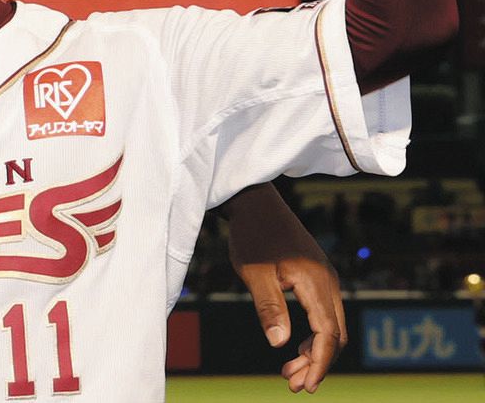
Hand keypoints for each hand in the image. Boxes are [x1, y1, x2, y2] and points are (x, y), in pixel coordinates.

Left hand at [222, 184, 346, 393]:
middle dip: (317, 362)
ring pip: (331, 325)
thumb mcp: (254, 273)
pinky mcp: (316, 275)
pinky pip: (324, 312)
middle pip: (335, 334)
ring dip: (314, 350)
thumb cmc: (252, 235)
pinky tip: (293, 345)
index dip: (319, 363)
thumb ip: (269, 307)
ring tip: (289, 371)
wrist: (255, 202)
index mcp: (316, 282)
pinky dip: (313, 333)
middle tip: (292, 384)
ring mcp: (325, 277)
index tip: (305, 386)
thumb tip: (280, 344)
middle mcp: (328, 281)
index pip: (329, 334)